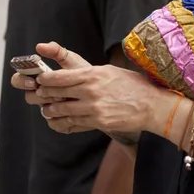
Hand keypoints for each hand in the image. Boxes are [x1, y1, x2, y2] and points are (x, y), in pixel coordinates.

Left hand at [32, 42, 158, 133]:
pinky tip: (62, 119)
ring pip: (62, 110)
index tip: (41, 81)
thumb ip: (90, 73)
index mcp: (93, 74)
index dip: (45, 80)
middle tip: (42, 95)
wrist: (152, 105)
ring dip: (52, 110)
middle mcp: (91, 90)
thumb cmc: (134, 86)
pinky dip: (64, 121)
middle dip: (45, 94)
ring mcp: (94, 108)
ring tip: (50, 109)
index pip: (58, 77)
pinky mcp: (99, 122)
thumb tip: (73, 74)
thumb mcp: (111, 71)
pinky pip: (74, 122)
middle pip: (56, 93)